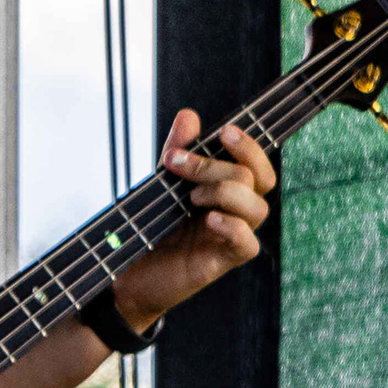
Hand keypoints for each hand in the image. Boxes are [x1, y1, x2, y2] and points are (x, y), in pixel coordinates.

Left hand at [109, 108, 275, 328]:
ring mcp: (232, 237)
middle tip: (177, 167)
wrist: (128, 271)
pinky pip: (247, 244)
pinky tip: (208, 220)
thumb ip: (178, 150)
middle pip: (255, 179)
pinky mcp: (222, 262)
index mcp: (229, 190)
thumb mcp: (162, 181)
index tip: (223, 132)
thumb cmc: (151, 225)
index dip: (249, 146)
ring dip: (223, 193)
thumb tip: (190, 115)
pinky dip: (231, 227)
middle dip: (214, 165)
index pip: (258, 165)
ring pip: (258, 208)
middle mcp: (237, 212)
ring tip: (191, 198)